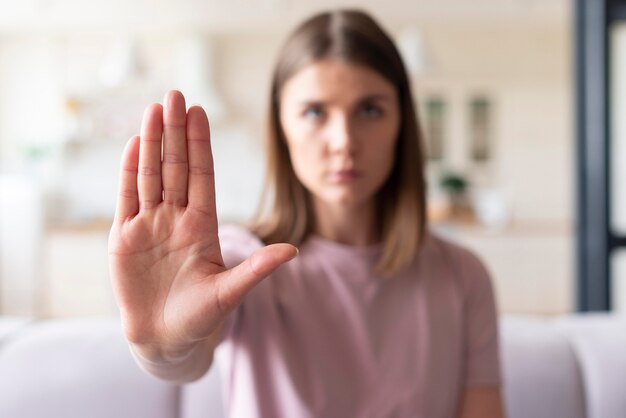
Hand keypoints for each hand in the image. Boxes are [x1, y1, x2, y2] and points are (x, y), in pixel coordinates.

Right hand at [108, 90, 296, 361]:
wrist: (165, 338)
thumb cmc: (200, 317)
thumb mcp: (230, 293)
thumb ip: (256, 270)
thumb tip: (294, 251)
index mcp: (203, 225)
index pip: (202, 176)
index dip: (200, 144)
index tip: (200, 112)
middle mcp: (177, 218)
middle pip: (175, 166)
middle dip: (175, 131)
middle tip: (175, 95)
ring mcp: (149, 224)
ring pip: (150, 174)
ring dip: (152, 143)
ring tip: (153, 110)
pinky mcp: (124, 236)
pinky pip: (127, 196)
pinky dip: (128, 171)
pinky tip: (133, 144)